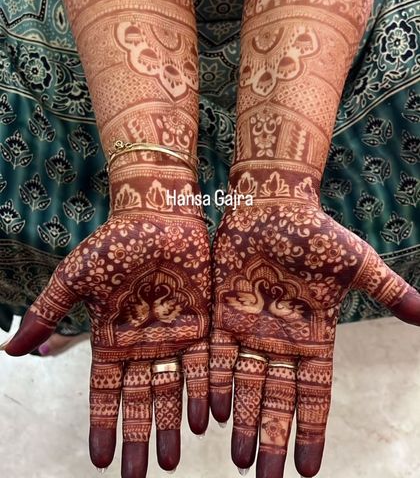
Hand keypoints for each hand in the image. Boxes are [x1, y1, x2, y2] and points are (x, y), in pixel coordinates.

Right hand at [6, 178, 210, 477]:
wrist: (157, 213)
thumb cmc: (114, 242)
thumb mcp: (75, 278)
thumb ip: (48, 313)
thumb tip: (10, 350)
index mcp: (113, 338)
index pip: (106, 393)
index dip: (103, 425)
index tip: (100, 462)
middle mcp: (145, 344)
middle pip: (141, 400)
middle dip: (139, 437)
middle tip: (141, 475)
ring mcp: (176, 335)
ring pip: (175, 389)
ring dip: (174, 423)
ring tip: (172, 459)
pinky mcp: (204, 320)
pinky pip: (206, 363)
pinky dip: (205, 389)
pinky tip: (208, 418)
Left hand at [210, 182, 419, 477]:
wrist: (272, 203)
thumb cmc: (317, 231)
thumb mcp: (358, 263)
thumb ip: (388, 290)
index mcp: (314, 334)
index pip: (314, 394)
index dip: (311, 431)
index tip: (307, 470)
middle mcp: (280, 339)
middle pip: (277, 399)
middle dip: (273, 438)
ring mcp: (250, 328)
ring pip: (245, 385)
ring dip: (242, 421)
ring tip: (240, 460)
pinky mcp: (223, 313)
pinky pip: (218, 357)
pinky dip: (215, 385)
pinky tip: (212, 417)